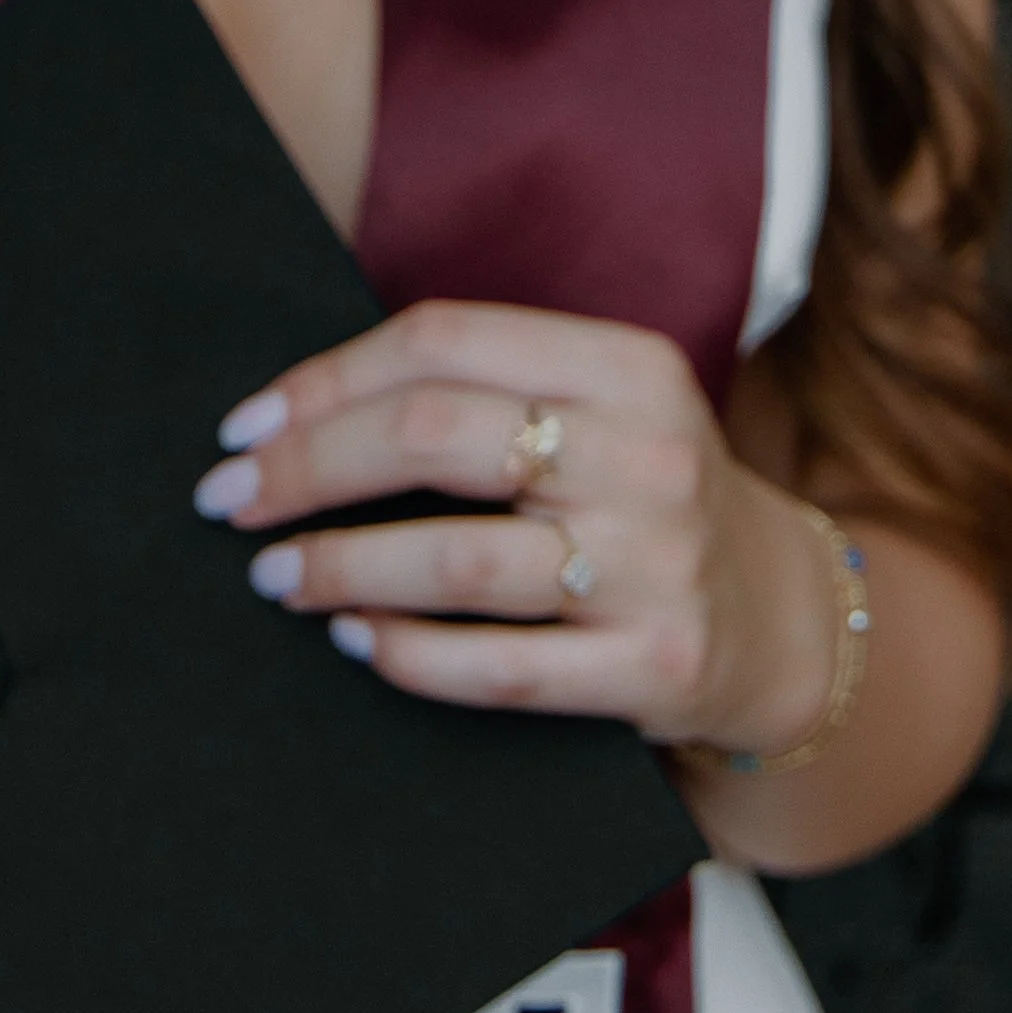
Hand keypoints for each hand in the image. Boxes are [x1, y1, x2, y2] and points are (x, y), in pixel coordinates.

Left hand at [193, 300, 836, 754]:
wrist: (781, 616)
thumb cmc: (644, 493)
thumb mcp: (603, 404)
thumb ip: (489, 386)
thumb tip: (306, 406)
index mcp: (626, 363)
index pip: (442, 342)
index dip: (327, 380)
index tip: (247, 423)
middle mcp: (646, 454)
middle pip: (433, 438)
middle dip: (307, 467)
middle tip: (230, 498)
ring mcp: (655, 566)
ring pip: (457, 561)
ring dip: (341, 568)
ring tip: (276, 575)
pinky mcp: (655, 667)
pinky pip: (503, 669)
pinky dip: (412, 656)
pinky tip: (356, 640)